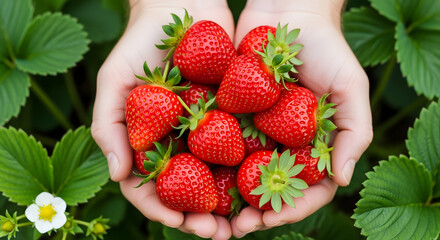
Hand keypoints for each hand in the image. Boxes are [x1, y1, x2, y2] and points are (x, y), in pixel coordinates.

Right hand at [91, 1, 234, 238]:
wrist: (181, 6)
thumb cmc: (140, 44)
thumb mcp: (114, 82)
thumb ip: (108, 127)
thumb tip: (116, 174)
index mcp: (148, 141)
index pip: (150, 187)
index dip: (162, 209)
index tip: (178, 222)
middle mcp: (178, 142)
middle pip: (188, 191)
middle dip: (200, 216)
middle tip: (218, 233)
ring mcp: (205, 131)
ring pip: (217, 176)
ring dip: (229, 203)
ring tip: (244, 221)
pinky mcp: (232, 114)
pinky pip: (242, 145)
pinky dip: (251, 167)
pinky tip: (265, 183)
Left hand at [230, 0, 372, 236]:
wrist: (286, 13)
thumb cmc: (326, 47)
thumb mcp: (350, 88)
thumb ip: (353, 133)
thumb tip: (343, 179)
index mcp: (313, 143)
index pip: (308, 188)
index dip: (292, 208)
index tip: (272, 218)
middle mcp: (284, 142)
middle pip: (271, 188)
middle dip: (255, 212)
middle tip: (236, 229)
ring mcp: (257, 131)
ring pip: (242, 173)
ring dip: (228, 197)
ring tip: (211, 215)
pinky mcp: (233, 114)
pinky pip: (220, 143)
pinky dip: (209, 163)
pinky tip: (192, 178)